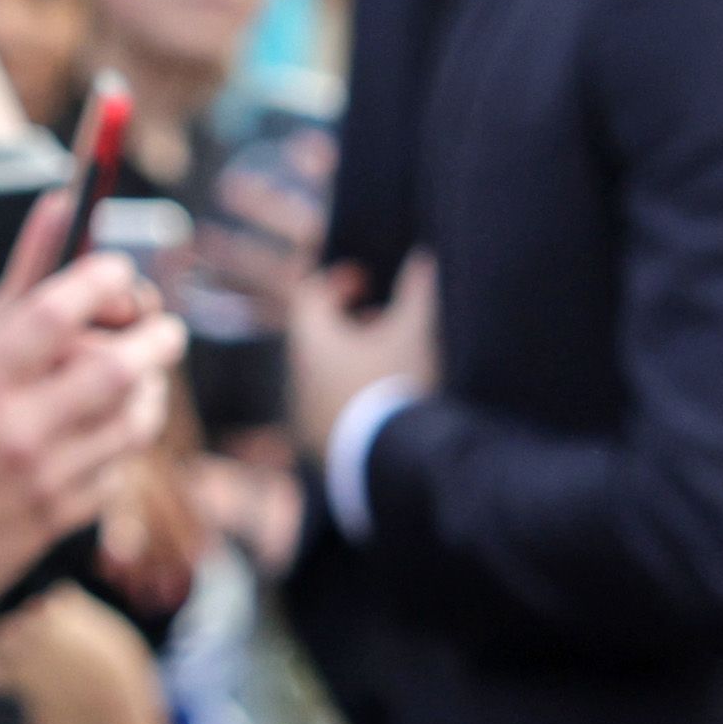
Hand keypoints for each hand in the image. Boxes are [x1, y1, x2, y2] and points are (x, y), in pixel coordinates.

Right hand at [0, 210, 184, 627]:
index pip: (51, 316)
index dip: (94, 280)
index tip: (115, 266)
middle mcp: (20, 434)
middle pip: (118, 370)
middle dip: (155, 339)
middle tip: (165, 328)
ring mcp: (48, 481)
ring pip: (133, 424)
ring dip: (151, 393)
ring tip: (150, 377)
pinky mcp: (63, 519)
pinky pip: (118, 470)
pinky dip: (125, 443)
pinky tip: (116, 431)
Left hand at [288, 250, 439, 459]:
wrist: (394, 467)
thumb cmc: (400, 387)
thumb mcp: (416, 332)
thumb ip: (419, 289)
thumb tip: (422, 256)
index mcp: (313, 345)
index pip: (308, 298)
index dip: (335, 282)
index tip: (365, 280)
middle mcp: (300, 381)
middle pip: (316, 339)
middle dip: (350, 325)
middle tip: (384, 322)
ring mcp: (308, 421)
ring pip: (324, 378)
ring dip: (353, 364)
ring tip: (393, 366)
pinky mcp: (323, 453)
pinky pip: (332, 413)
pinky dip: (354, 399)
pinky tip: (389, 407)